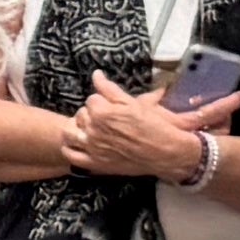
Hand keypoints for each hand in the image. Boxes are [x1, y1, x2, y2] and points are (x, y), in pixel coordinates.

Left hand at [64, 77, 204, 179]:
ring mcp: (93, 148)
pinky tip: (80, 143)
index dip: (102, 102)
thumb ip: (110, 89)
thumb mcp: (135, 103)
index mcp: (104, 112)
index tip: (111, 106)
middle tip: (105, 118)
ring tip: (89, 129)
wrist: (169, 153)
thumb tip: (96, 75)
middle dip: (91, 114)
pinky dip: (70, 147)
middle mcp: (95, 130)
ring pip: (69, 132)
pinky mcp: (95, 163)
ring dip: (76, 128)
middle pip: (80, 114)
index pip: (91, 99)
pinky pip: (71, 154)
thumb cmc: (156, 126)